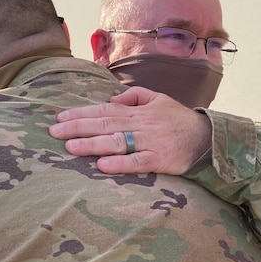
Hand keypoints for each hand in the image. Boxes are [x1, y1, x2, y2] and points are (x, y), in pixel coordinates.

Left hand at [49, 87, 211, 174]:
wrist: (206, 138)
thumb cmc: (179, 120)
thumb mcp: (158, 99)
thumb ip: (135, 96)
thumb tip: (112, 98)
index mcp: (137, 111)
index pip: (104, 110)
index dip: (81, 113)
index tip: (60, 118)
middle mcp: (140, 125)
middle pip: (104, 124)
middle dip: (77, 128)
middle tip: (54, 132)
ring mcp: (149, 143)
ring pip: (116, 142)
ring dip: (92, 144)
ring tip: (70, 147)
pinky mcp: (158, 161)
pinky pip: (136, 162)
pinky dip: (119, 164)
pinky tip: (102, 166)